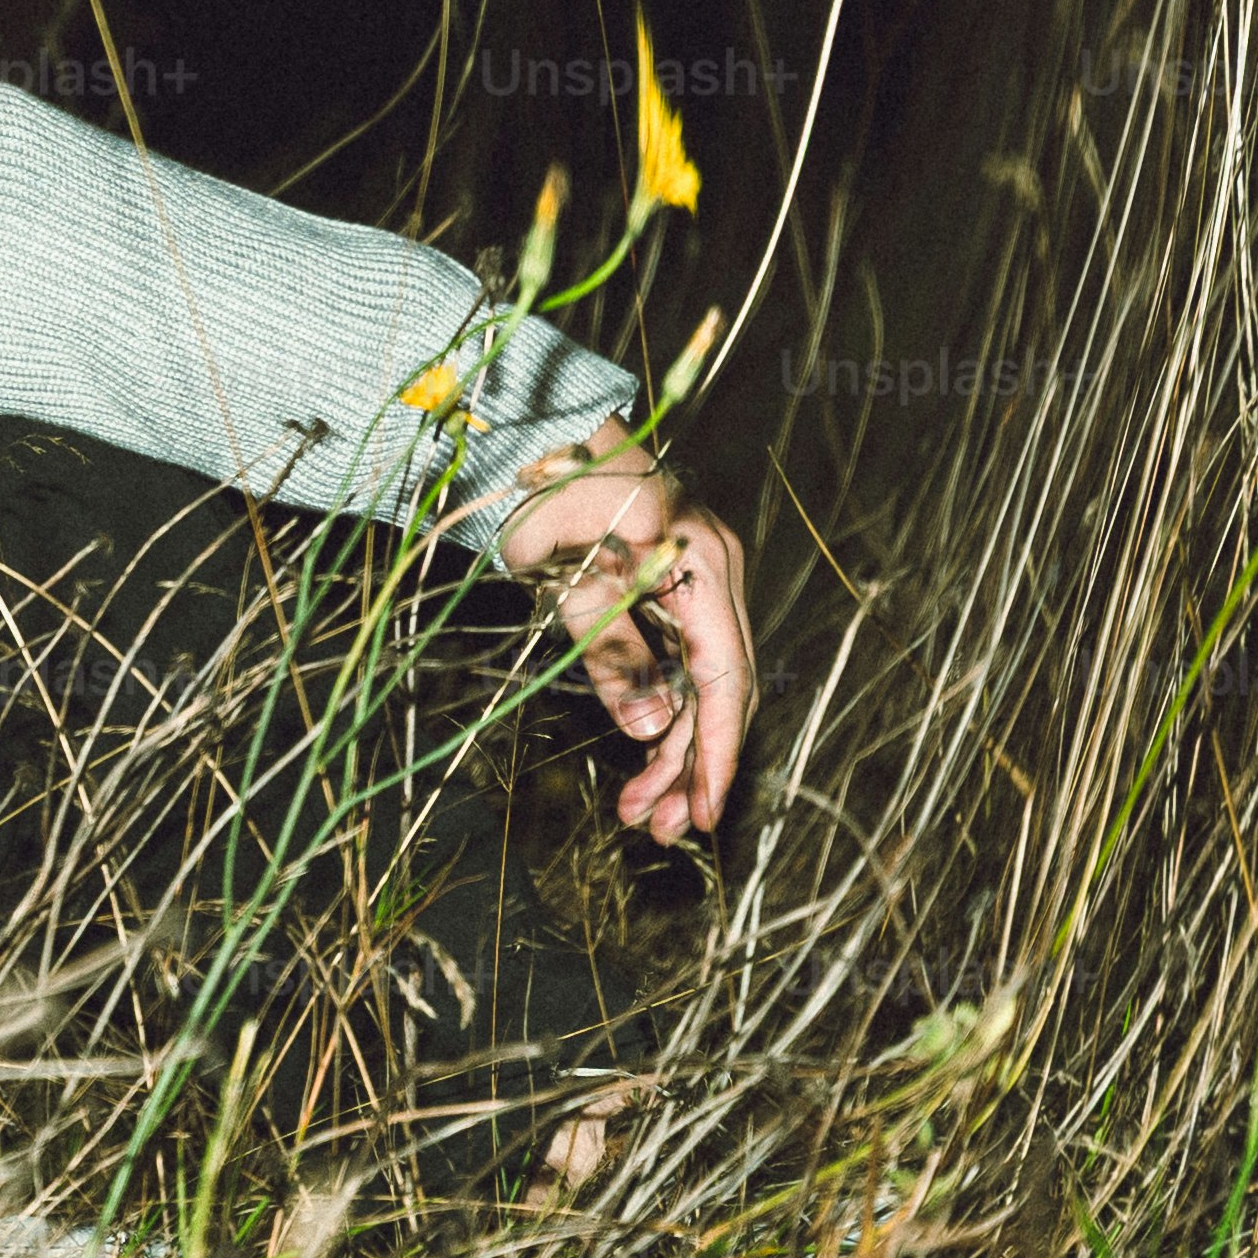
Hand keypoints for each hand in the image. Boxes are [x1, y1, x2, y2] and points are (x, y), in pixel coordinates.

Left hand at [495, 424, 750, 844]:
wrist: (531, 428)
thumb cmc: (541, 493)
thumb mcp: (565, 579)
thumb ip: (611, 653)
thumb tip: (651, 731)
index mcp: (697, 565)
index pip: (726, 679)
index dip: (717, 752)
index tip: (703, 812)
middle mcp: (715, 569)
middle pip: (723, 688)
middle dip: (694, 764)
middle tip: (657, 829)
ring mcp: (701, 572)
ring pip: (705, 679)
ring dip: (678, 744)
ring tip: (641, 810)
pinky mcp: (679, 577)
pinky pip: (687, 654)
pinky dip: (668, 703)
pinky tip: (644, 750)